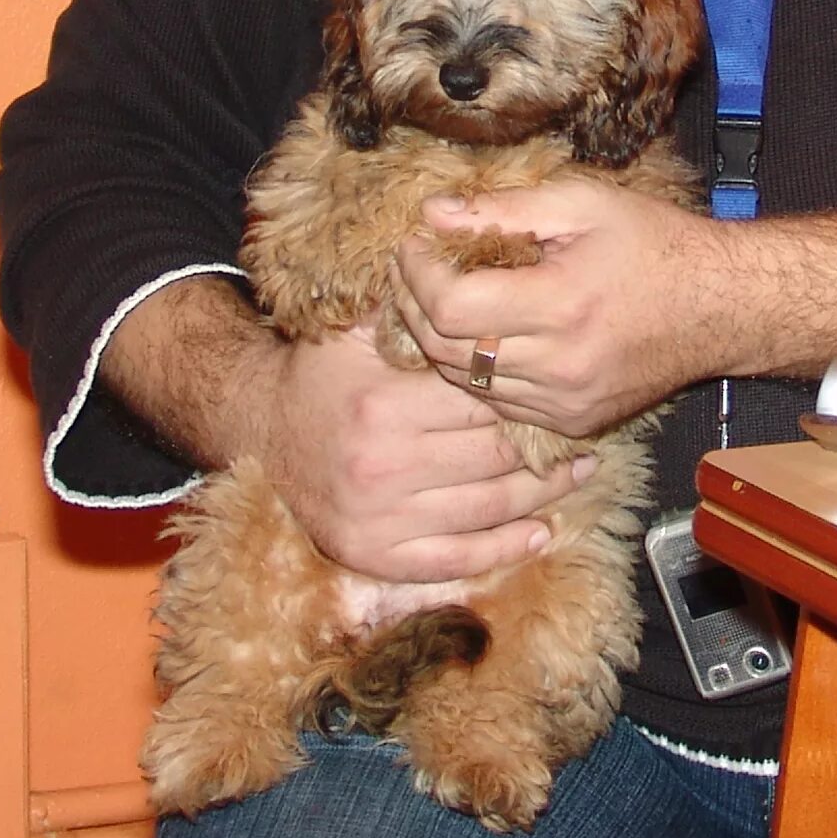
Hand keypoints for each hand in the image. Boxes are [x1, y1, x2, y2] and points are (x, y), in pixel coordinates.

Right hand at [251, 323, 594, 582]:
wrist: (258, 430)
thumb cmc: (317, 374)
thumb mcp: (352, 331)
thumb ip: (409, 312)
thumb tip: (471, 278)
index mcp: (384, 405)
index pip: (481, 403)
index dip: (522, 395)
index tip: (551, 389)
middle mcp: (383, 466)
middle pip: (494, 457)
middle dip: (544, 447)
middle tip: (578, 434)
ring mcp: (380, 518)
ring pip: (487, 508)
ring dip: (542, 495)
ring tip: (576, 474)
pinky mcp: (374, 554)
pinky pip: (455, 559)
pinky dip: (503, 548)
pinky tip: (538, 531)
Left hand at [391, 180, 713, 437]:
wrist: (721, 307)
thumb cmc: (655, 244)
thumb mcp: (583, 203)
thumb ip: (504, 208)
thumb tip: (433, 213)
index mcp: (561, 304)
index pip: (450, 305)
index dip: (416, 273)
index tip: (412, 245)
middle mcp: (560, 364)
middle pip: (446, 348)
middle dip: (412, 305)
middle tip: (410, 269)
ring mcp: (565, 401)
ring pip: (464, 381)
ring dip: (437, 340)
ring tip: (435, 297)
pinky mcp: (572, 421)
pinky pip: (497, 402)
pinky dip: (477, 370)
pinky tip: (480, 334)